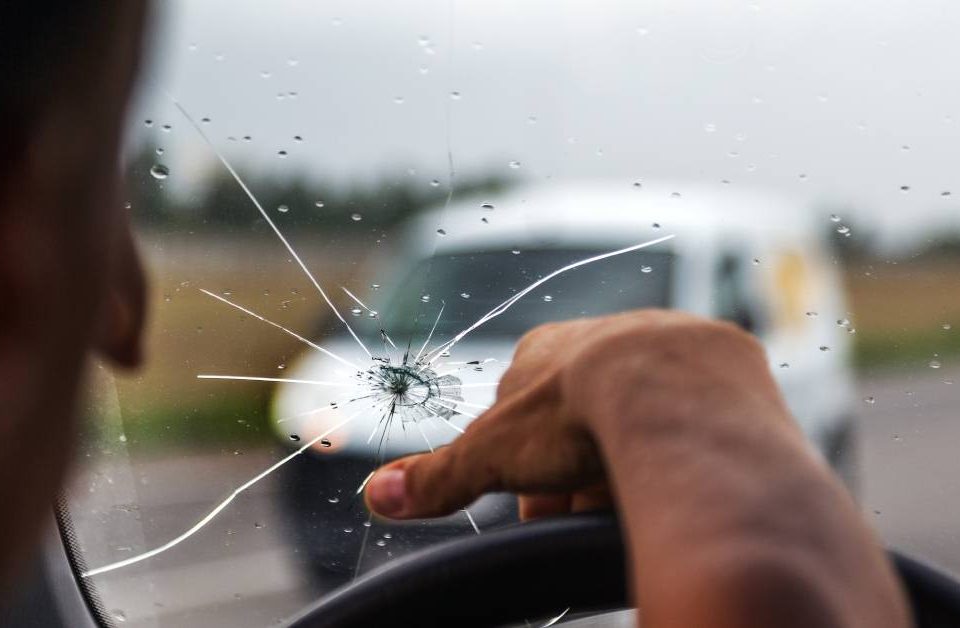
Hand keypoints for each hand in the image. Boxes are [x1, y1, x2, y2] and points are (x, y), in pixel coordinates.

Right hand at [364, 309, 783, 519]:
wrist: (678, 393)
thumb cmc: (578, 411)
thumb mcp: (494, 452)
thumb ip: (438, 474)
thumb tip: (376, 496)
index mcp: (547, 349)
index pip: (527, 416)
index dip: (529, 469)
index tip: (540, 509)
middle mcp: (607, 335)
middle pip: (585, 416)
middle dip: (581, 469)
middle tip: (588, 512)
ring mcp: (669, 344)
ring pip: (643, 413)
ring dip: (633, 457)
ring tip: (637, 498)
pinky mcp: (725, 364)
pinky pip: (699, 411)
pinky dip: (685, 444)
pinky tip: (683, 472)